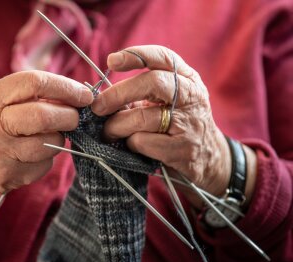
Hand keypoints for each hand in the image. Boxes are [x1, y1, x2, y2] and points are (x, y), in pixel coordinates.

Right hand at [0, 71, 92, 197]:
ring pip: (49, 144)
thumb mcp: (2, 99)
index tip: (85, 95)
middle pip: (43, 116)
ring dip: (60, 138)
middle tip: (75, 117)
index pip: (35, 83)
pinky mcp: (8, 176)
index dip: (66, 88)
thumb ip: (34, 94)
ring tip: (51, 134)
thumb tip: (78, 95)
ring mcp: (0, 153)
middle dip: (69, 116)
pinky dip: (48, 158)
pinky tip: (36, 154)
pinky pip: (44, 165)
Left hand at [91, 45, 233, 204]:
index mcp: (187, 79)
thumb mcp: (169, 100)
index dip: (135, 55)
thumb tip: (102, 96)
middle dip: (119, 93)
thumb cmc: (178, 124)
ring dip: (118, 125)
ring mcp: (189, 123)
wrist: (210, 157)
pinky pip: (145, 142)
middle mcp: (191, 96)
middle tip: (98, 106)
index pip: (163, 57)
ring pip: (144, 117)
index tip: (111, 61)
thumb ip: (142, 92)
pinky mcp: (183, 149)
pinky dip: (131, 143)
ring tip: (109, 131)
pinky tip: (131, 145)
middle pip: (153, 82)